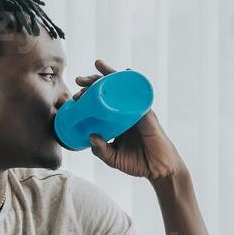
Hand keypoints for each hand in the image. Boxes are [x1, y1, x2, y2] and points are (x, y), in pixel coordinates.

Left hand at [74, 58, 185, 180]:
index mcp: (117, 121)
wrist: (158, 170)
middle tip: (79, 80)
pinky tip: (126, 72)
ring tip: (98, 65)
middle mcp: (126, 113)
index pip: (101, 103)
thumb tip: (90, 136)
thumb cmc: (138, 163)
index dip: (88, 96)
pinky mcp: (147, 113)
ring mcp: (137, 111)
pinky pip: (139, 95)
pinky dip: (133, 82)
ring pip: (123, 88)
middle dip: (94, 82)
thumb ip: (100, 150)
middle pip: (110, 91)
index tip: (75, 96)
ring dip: (111, 76)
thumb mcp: (113, 158)